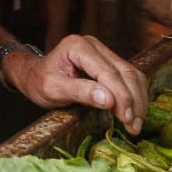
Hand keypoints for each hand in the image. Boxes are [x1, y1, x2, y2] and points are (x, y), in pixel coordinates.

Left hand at [5, 35, 148, 135]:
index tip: (126, 119)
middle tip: (134, 127)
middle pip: (125, 72)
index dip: (121, 96)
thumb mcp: (54, 89)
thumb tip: (109, 100)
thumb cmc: (39, 82)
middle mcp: (93, 45)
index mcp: (77, 46)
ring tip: (136, 124)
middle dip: (133, 101)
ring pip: (131, 74)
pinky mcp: (108, 62)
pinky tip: (134, 113)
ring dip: (138, 100)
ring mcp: (102, 51)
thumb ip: (80, 92)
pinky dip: (135, 95)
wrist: (33, 75)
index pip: (107, 72)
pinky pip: (129, 78)